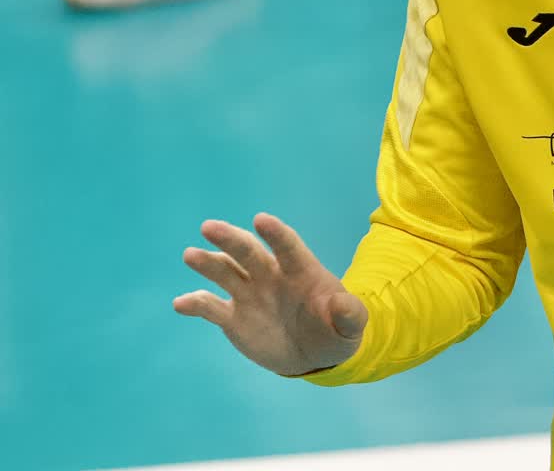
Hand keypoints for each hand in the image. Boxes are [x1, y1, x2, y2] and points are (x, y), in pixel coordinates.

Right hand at [173, 213, 366, 376]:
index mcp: (301, 271)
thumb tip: (343, 306)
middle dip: (231, 239)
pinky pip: (210, 307)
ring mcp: (250, 294)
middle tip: (209, 227)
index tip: (262, 220)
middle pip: (248, 252)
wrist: (315, 354)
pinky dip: (195, 304)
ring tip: (191, 255)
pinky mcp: (233, 317)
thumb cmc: (336, 331)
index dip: (276, 235)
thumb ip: (349, 315)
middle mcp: (271, 276)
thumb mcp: (350, 327)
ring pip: (225, 272)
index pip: (288, 247)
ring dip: (208, 263)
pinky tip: (181, 304)